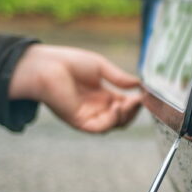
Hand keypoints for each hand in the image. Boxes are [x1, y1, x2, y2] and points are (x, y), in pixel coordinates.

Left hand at [9, 44, 142, 132]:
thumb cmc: (69, 63)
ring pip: (114, 125)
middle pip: (122, 118)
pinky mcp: (79, 121)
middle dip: (133, 111)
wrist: (46, 66)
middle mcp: (96, 108)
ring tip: (130, 103)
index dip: (135, 102)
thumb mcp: (100, 67)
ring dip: (126, 116)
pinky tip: (116, 108)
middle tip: (140, 100)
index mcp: (101, 95)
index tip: (144, 94)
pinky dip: (112, 121)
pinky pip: (100, 128)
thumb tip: (139, 84)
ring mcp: (88, 116)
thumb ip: (119, 78)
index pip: (124, 105)